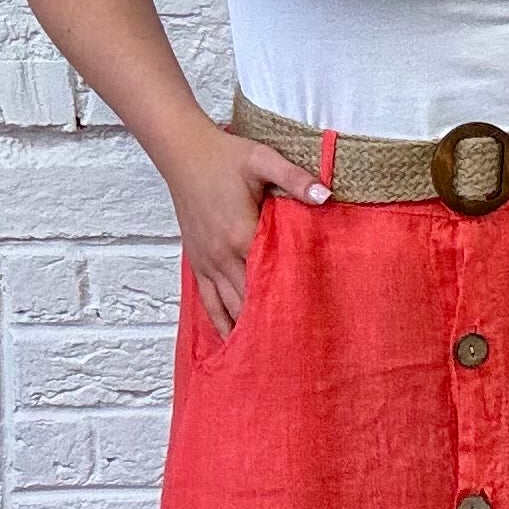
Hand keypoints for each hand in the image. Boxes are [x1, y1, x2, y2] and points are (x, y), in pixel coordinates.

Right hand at [164, 119, 329, 344]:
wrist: (182, 151)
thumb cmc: (224, 155)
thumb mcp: (262, 159)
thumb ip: (295, 178)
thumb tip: (326, 194)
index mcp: (242, 233)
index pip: (269, 278)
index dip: (287, 304)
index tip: (308, 327)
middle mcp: (222, 254)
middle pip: (248, 300)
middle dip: (269, 325)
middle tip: (294, 353)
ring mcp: (207, 261)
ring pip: (227, 307)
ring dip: (246, 329)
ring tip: (266, 357)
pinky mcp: (197, 261)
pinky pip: (207, 300)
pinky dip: (220, 322)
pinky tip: (232, 339)